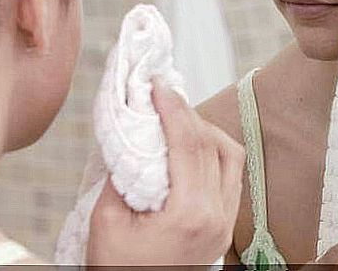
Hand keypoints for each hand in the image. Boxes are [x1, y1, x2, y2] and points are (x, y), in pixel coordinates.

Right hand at [86, 81, 244, 265]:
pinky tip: (193, 145)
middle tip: (164, 94)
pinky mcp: (225, 226)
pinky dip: (215, 151)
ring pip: (230, 156)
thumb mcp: (107, 221)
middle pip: (210, 144)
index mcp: (190, 214)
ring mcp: (226, 222)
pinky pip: (231, 175)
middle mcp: (217, 215)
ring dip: (206, 129)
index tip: (157, 85)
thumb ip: (121, 175)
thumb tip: (133, 138)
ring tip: (178, 117)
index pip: (187, 143)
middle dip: (186, 111)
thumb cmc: (118, 269)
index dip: (172, 107)